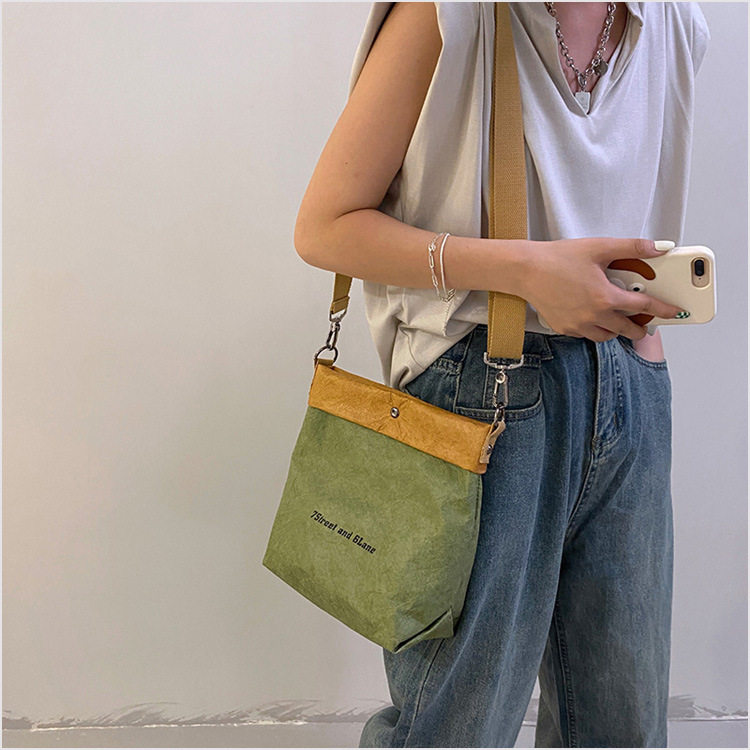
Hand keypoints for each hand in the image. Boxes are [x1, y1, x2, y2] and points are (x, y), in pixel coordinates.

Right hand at [518, 237, 683, 341]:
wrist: (525, 270)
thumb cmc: (557, 258)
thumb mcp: (599, 247)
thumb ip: (632, 248)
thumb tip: (659, 248)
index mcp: (606, 297)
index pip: (644, 306)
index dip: (663, 309)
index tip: (674, 311)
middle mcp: (593, 316)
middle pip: (627, 329)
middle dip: (640, 327)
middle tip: (644, 322)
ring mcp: (578, 325)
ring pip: (606, 336)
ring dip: (616, 329)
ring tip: (618, 319)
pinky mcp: (564, 328)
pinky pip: (586, 334)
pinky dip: (595, 328)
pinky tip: (593, 316)